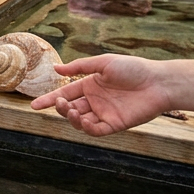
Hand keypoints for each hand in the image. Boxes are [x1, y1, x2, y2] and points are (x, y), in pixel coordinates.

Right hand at [29, 54, 174, 135]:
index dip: (49, 100)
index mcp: (90, 86)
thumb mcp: (103, 63)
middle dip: (59, 108)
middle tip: (58, 104)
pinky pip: (95, 130)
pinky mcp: (115, 124)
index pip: (65, 94)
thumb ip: (79, 67)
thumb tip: (56, 68)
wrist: (158, 82)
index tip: (34, 105)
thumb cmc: (133, 68)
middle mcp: (95, 101)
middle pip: (69, 108)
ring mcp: (104, 114)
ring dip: (70, 118)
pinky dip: (86, 127)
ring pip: (80, 121)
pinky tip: (83, 120)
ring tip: (69, 110)